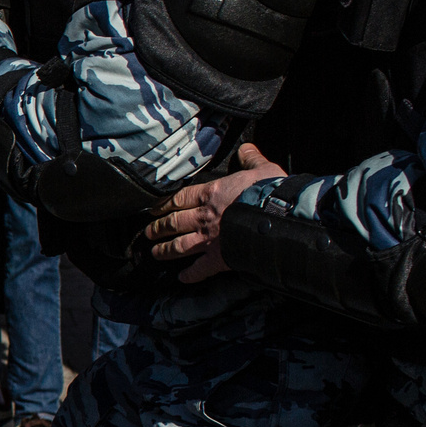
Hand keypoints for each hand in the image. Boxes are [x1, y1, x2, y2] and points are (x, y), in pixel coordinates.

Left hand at [146, 144, 287, 282]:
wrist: (276, 220)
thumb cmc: (270, 193)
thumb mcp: (262, 170)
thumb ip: (252, 160)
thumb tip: (247, 148)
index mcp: (211, 195)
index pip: (179, 199)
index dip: (164, 204)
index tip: (154, 208)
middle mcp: (203, 218)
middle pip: (173, 223)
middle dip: (158, 228)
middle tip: (148, 232)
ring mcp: (208, 240)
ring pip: (178, 246)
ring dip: (164, 250)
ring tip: (155, 252)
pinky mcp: (217, 259)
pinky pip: (198, 270)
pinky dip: (189, 275)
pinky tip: (181, 278)